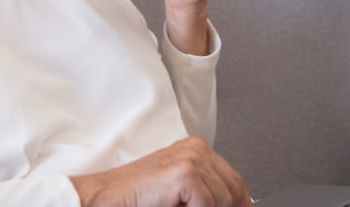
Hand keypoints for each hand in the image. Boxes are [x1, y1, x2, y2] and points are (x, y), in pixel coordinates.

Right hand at [70, 136, 252, 206]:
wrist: (109, 197)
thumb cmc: (138, 196)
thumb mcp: (180, 192)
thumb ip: (206, 194)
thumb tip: (237, 204)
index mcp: (196, 149)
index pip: (235, 180)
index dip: (240, 202)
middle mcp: (197, 149)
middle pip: (234, 189)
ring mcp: (191, 158)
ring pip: (223, 199)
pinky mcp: (185, 172)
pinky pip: (208, 204)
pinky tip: (174, 206)